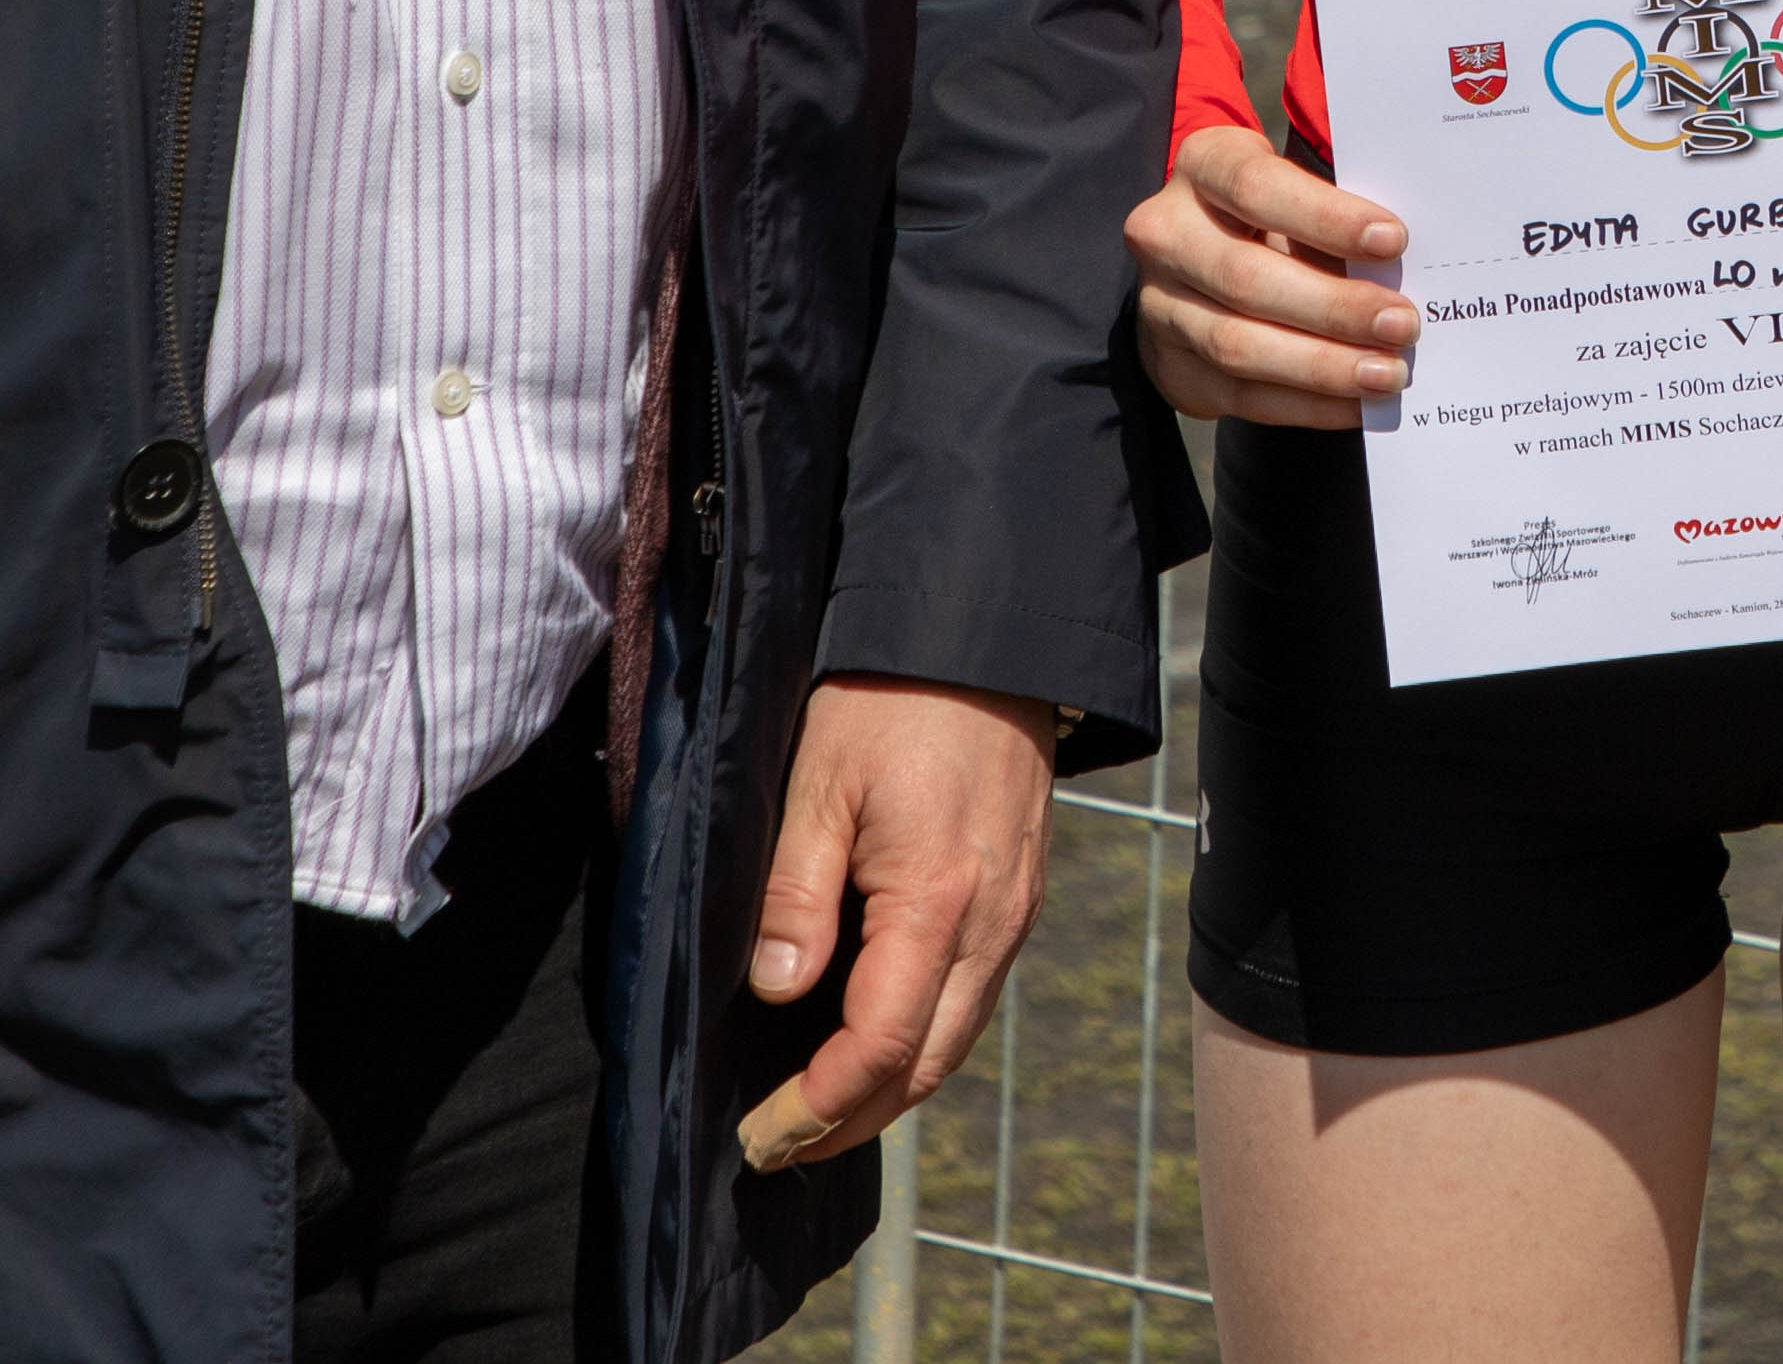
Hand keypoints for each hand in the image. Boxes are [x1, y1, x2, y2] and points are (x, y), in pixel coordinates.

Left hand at [738, 677, 1056, 1171]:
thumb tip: (776, 993)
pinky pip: (975, 997)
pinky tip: (878, 1038)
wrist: (989, 635)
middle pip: (928, 1067)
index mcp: (938, 903)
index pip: (880, 1048)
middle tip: (779, 1146)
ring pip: (957, 1039)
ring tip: (820, 1111)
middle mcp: (992, 924)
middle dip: (852, 1122)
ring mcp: (1016, 913)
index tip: (762, 1134)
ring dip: (890, 1090)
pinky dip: (924, 1040)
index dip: (818, 1105)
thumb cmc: (893, 698)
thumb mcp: (819, 782)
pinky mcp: (1021, 896)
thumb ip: (796, 893)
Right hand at [1127, 122, 1417, 428]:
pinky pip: (1240, 396)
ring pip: (1237, 345)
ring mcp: (1159, 305)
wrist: (1210, 256)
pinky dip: (1306, 405)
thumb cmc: (1281, 211)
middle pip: (1245, 277)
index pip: (1256, 187)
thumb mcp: (1302, 189)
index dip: (1326, 217)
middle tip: (1402, 324)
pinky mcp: (1172, 366)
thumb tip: (1406, 267)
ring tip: (1387, 373)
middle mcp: (1166, 233)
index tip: (1394, 240)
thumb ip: (1341, 216)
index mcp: (1203, 165)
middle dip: (1333, 307)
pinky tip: (1357, 404)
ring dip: (1322, 366)